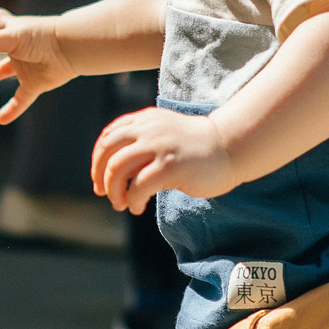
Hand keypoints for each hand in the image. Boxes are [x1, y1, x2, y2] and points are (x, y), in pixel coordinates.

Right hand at [0, 0, 77, 123]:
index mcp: (10, 30)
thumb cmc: (41, 38)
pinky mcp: (35, 83)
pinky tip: (1, 119)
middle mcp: (16, 47)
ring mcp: (26, 65)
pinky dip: (11, 109)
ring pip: (8, 69)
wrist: (69, 50)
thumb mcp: (12, 38)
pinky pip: (20, 99)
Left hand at [90, 106, 235, 214]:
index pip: (109, 137)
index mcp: (145, 120)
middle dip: (100, 176)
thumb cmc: (197, 147)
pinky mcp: (169, 166)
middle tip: (104, 194)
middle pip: (107, 152)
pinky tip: (138, 207)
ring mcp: (159, 146)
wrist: (230, 147)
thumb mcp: (164, 135)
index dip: (98, 160)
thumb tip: (113, 172)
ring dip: (114, 191)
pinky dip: (132, 201)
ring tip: (121, 204)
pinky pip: (137, 187)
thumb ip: (141, 144)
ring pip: (117, 169)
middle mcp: (149, 129)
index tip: (99, 179)